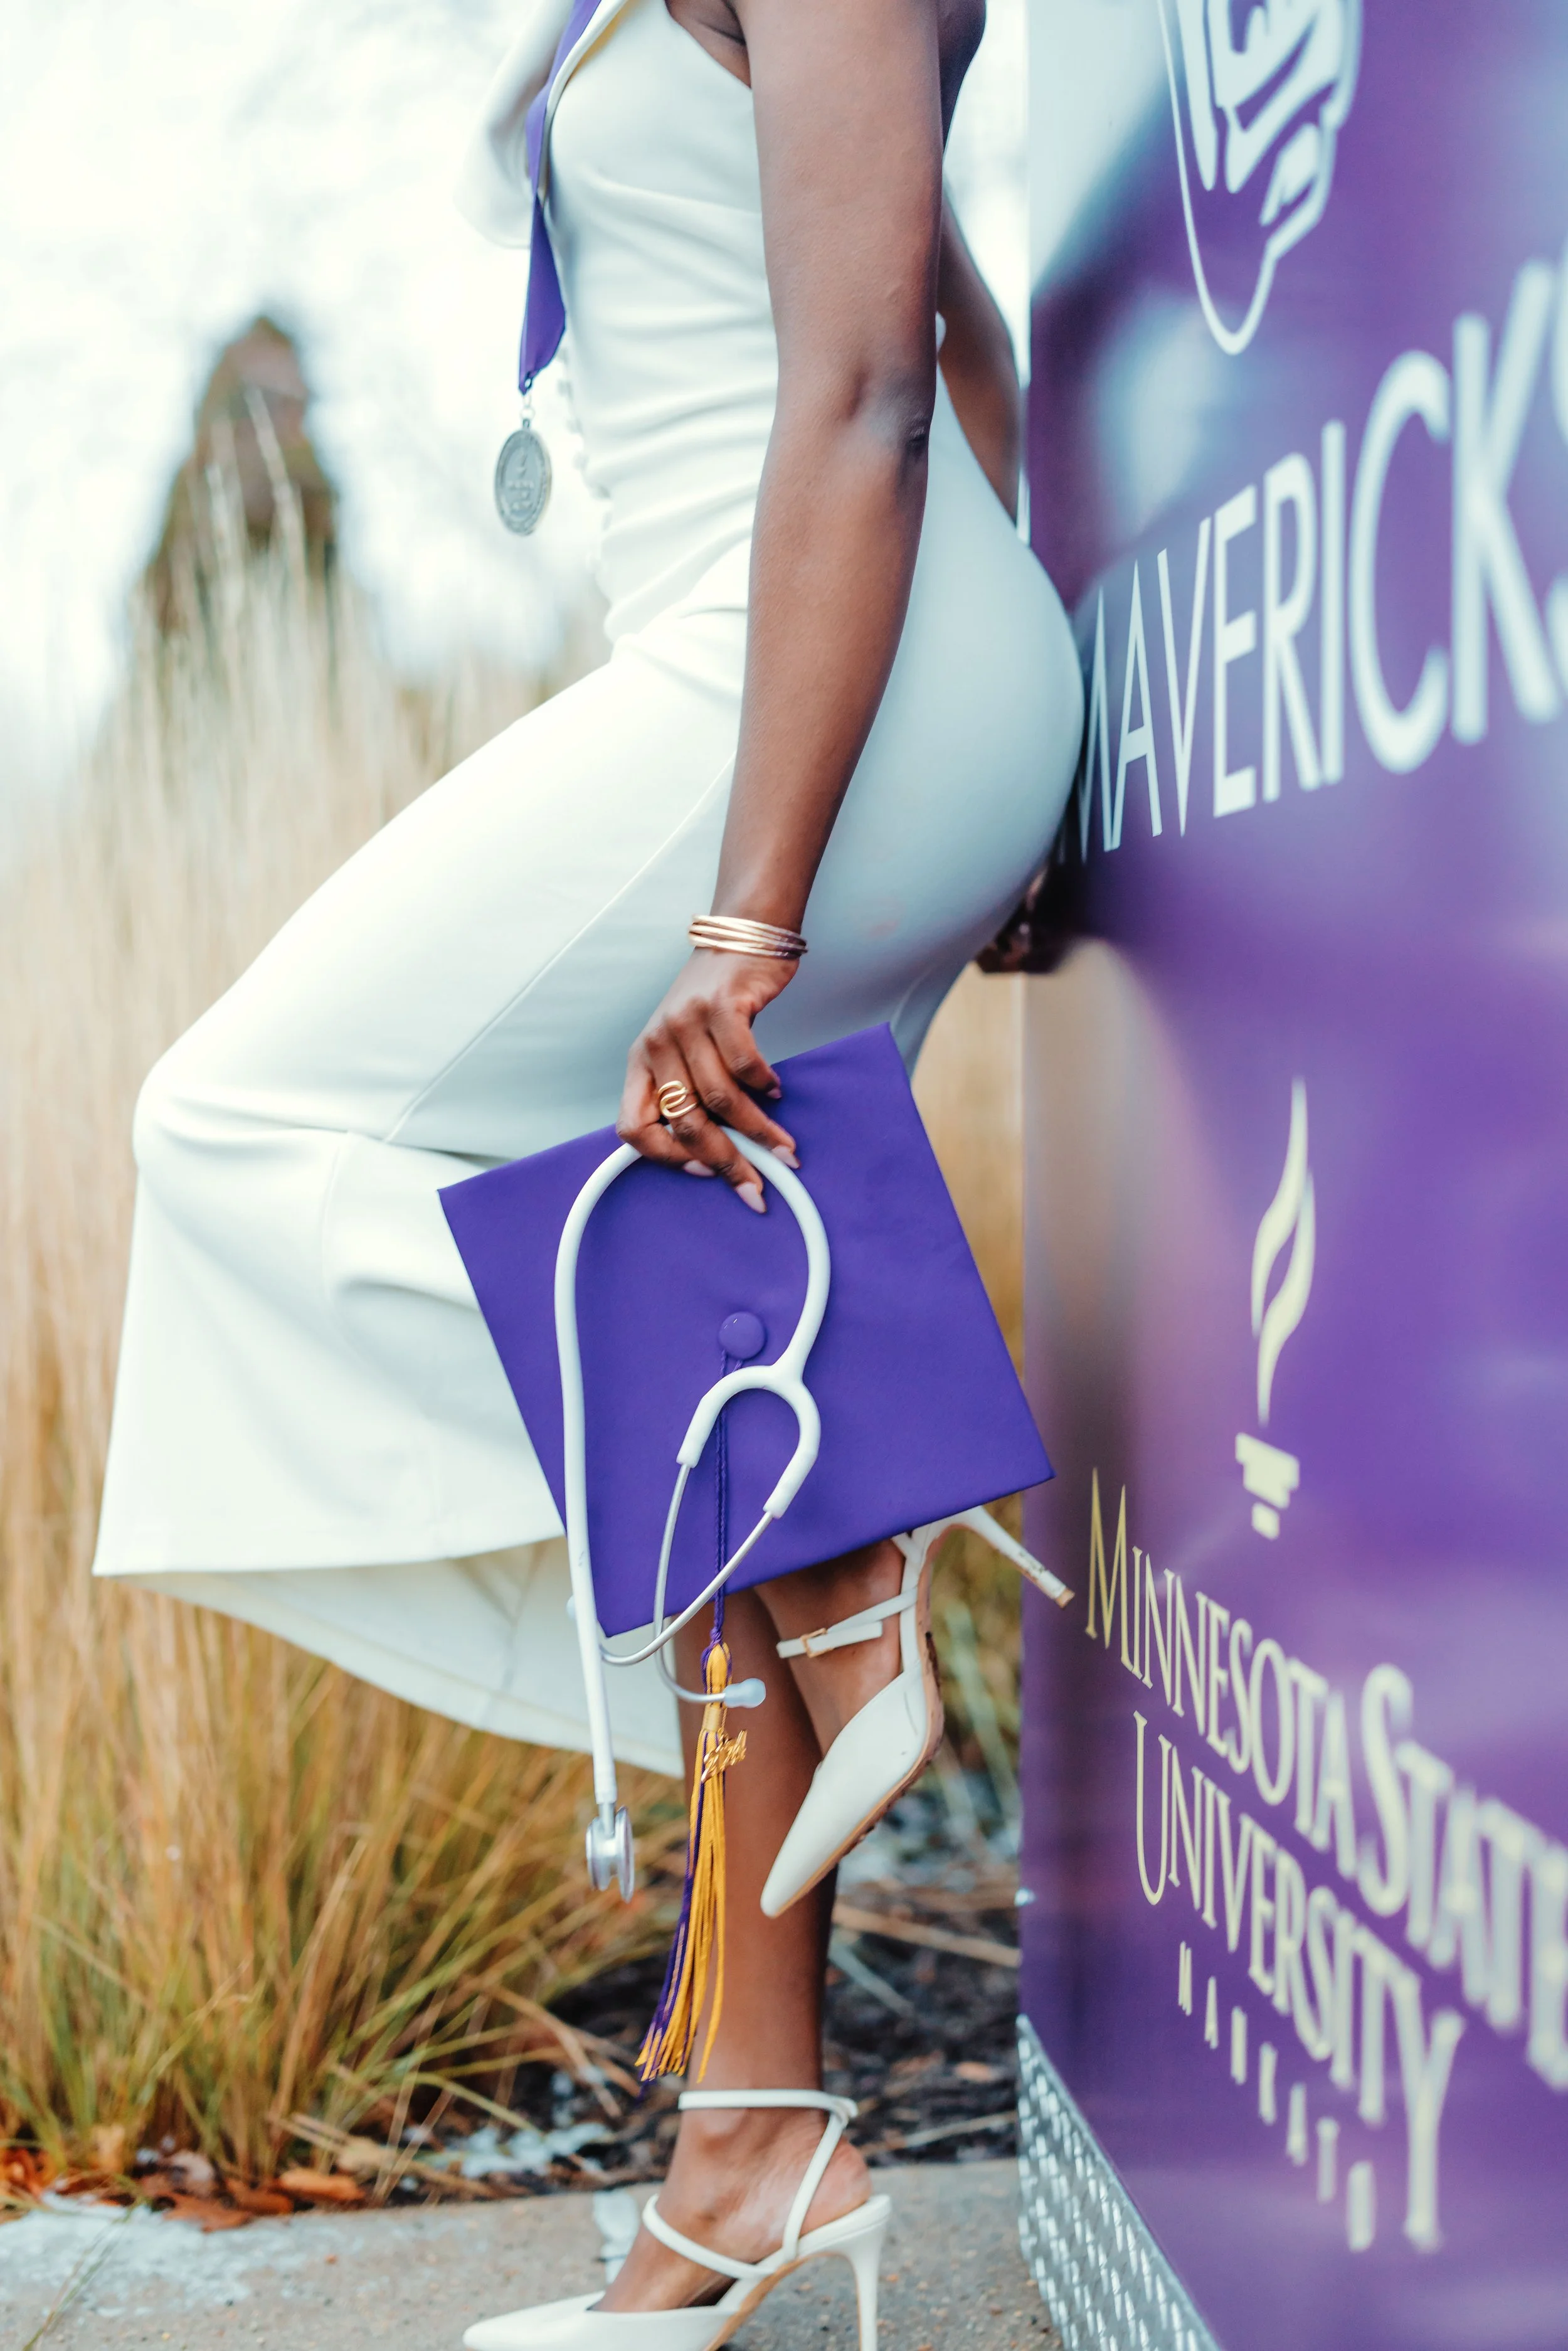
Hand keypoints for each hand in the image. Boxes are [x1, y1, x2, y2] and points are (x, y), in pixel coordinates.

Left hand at [619, 949, 799, 1208]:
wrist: (739, 938)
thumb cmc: (714, 1000)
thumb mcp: (685, 1047)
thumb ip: (689, 1090)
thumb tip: (715, 1152)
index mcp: (642, 1061)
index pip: (633, 1127)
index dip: (666, 1158)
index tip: (702, 1169)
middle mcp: (657, 1043)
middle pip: (686, 1122)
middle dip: (725, 1159)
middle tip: (754, 1182)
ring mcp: (687, 1023)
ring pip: (721, 1099)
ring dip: (757, 1131)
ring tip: (781, 1146)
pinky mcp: (722, 1006)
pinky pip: (744, 1063)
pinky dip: (764, 1085)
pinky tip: (775, 1091)